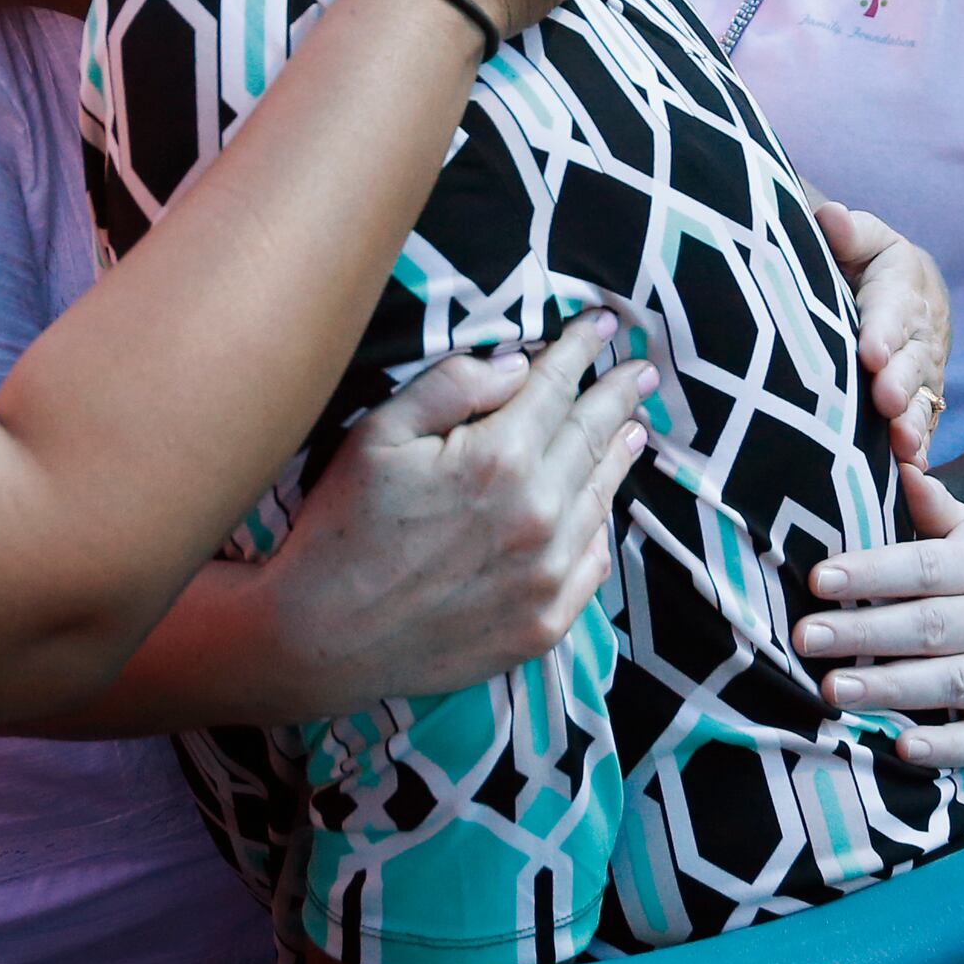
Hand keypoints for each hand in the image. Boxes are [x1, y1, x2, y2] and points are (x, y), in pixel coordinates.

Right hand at [257, 319, 653, 715]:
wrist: (321, 639)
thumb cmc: (341, 527)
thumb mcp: (378, 434)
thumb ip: (452, 386)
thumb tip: (518, 364)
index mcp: (499, 458)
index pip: (557, 386)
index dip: (583, 348)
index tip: (606, 323)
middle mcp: (539, 515)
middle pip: (592, 436)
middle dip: (618, 396)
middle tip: (642, 370)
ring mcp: (548, 575)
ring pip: (601, 498)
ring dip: (620, 456)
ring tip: (635, 429)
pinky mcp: (546, 623)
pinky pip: (592, 561)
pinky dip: (600, 525)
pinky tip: (601, 507)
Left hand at [796, 473, 963, 770]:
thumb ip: (933, 507)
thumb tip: (896, 461)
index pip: (926, 567)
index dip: (872, 572)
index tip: (818, 579)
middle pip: (931, 626)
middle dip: (865, 632)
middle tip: (804, 638)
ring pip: (953, 682)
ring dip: (892, 689)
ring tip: (833, 689)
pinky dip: (945, 748)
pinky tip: (901, 749)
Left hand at [816, 201, 947, 445]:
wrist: (910, 290)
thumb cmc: (869, 263)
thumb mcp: (866, 240)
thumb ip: (850, 232)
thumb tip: (831, 218)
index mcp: (901, 291)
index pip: (891, 310)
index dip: (882, 331)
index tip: (870, 352)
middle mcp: (919, 337)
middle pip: (912, 361)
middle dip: (900, 382)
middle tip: (885, 402)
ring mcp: (923, 374)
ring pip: (922, 399)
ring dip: (913, 424)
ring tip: (903, 446)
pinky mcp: (919, 404)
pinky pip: (922, 428)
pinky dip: (919, 451)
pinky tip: (910, 475)